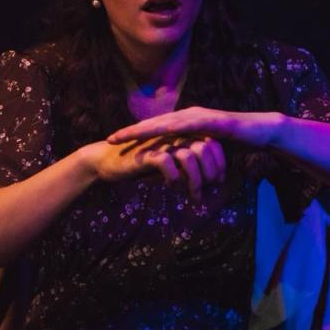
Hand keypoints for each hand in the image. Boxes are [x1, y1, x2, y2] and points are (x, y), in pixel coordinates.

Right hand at [82, 134, 226, 200]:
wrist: (109, 162)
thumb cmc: (142, 166)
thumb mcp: (171, 166)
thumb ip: (188, 169)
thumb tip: (209, 183)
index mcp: (182, 136)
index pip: (212, 144)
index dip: (219, 163)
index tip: (219, 182)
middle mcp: (173, 136)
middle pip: (205, 148)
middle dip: (211, 172)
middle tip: (209, 190)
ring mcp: (160, 143)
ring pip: (190, 156)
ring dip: (196, 179)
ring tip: (194, 194)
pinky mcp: (146, 153)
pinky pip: (167, 163)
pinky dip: (174, 177)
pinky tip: (172, 186)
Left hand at [106, 106, 278, 149]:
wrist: (261, 132)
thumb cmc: (235, 144)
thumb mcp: (206, 152)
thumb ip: (192, 157)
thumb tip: (179, 173)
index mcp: (185, 122)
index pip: (156, 129)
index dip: (135, 136)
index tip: (115, 142)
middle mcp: (189, 115)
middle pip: (154, 124)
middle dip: (131, 131)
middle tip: (109, 138)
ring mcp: (199, 116)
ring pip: (165, 123)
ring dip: (144, 129)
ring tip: (125, 135)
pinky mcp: (211, 121)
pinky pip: (187, 125)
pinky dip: (171, 128)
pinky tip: (156, 131)